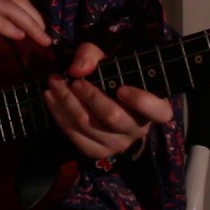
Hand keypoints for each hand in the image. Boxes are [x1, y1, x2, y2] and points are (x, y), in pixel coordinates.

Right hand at [0, 0, 52, 55]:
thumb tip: (5, 41)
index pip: (16, 2)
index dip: (33, 16)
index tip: (45, 34)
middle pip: (16, 3)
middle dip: (36, 21)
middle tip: (49, 41)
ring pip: (5, 8)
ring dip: (27, 23)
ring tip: (40, 39)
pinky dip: (4, 24)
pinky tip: (16, 35)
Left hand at [44, 42, 174, 159]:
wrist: (103, 98)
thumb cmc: (112, 76)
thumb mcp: (105, 59)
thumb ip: (92, 56)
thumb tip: (77, 70)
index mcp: (154, 108)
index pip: (159, 111)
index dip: (141, 101)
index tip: (122, 88)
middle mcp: (138, 130)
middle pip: (112, 117)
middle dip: (89, 97)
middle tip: (73, 81)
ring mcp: (117, 145)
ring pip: (88, 126)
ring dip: (66, 103)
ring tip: (54, 83)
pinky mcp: (97, 152)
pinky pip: (75, 136)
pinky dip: (59, 115)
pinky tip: (50, 98)